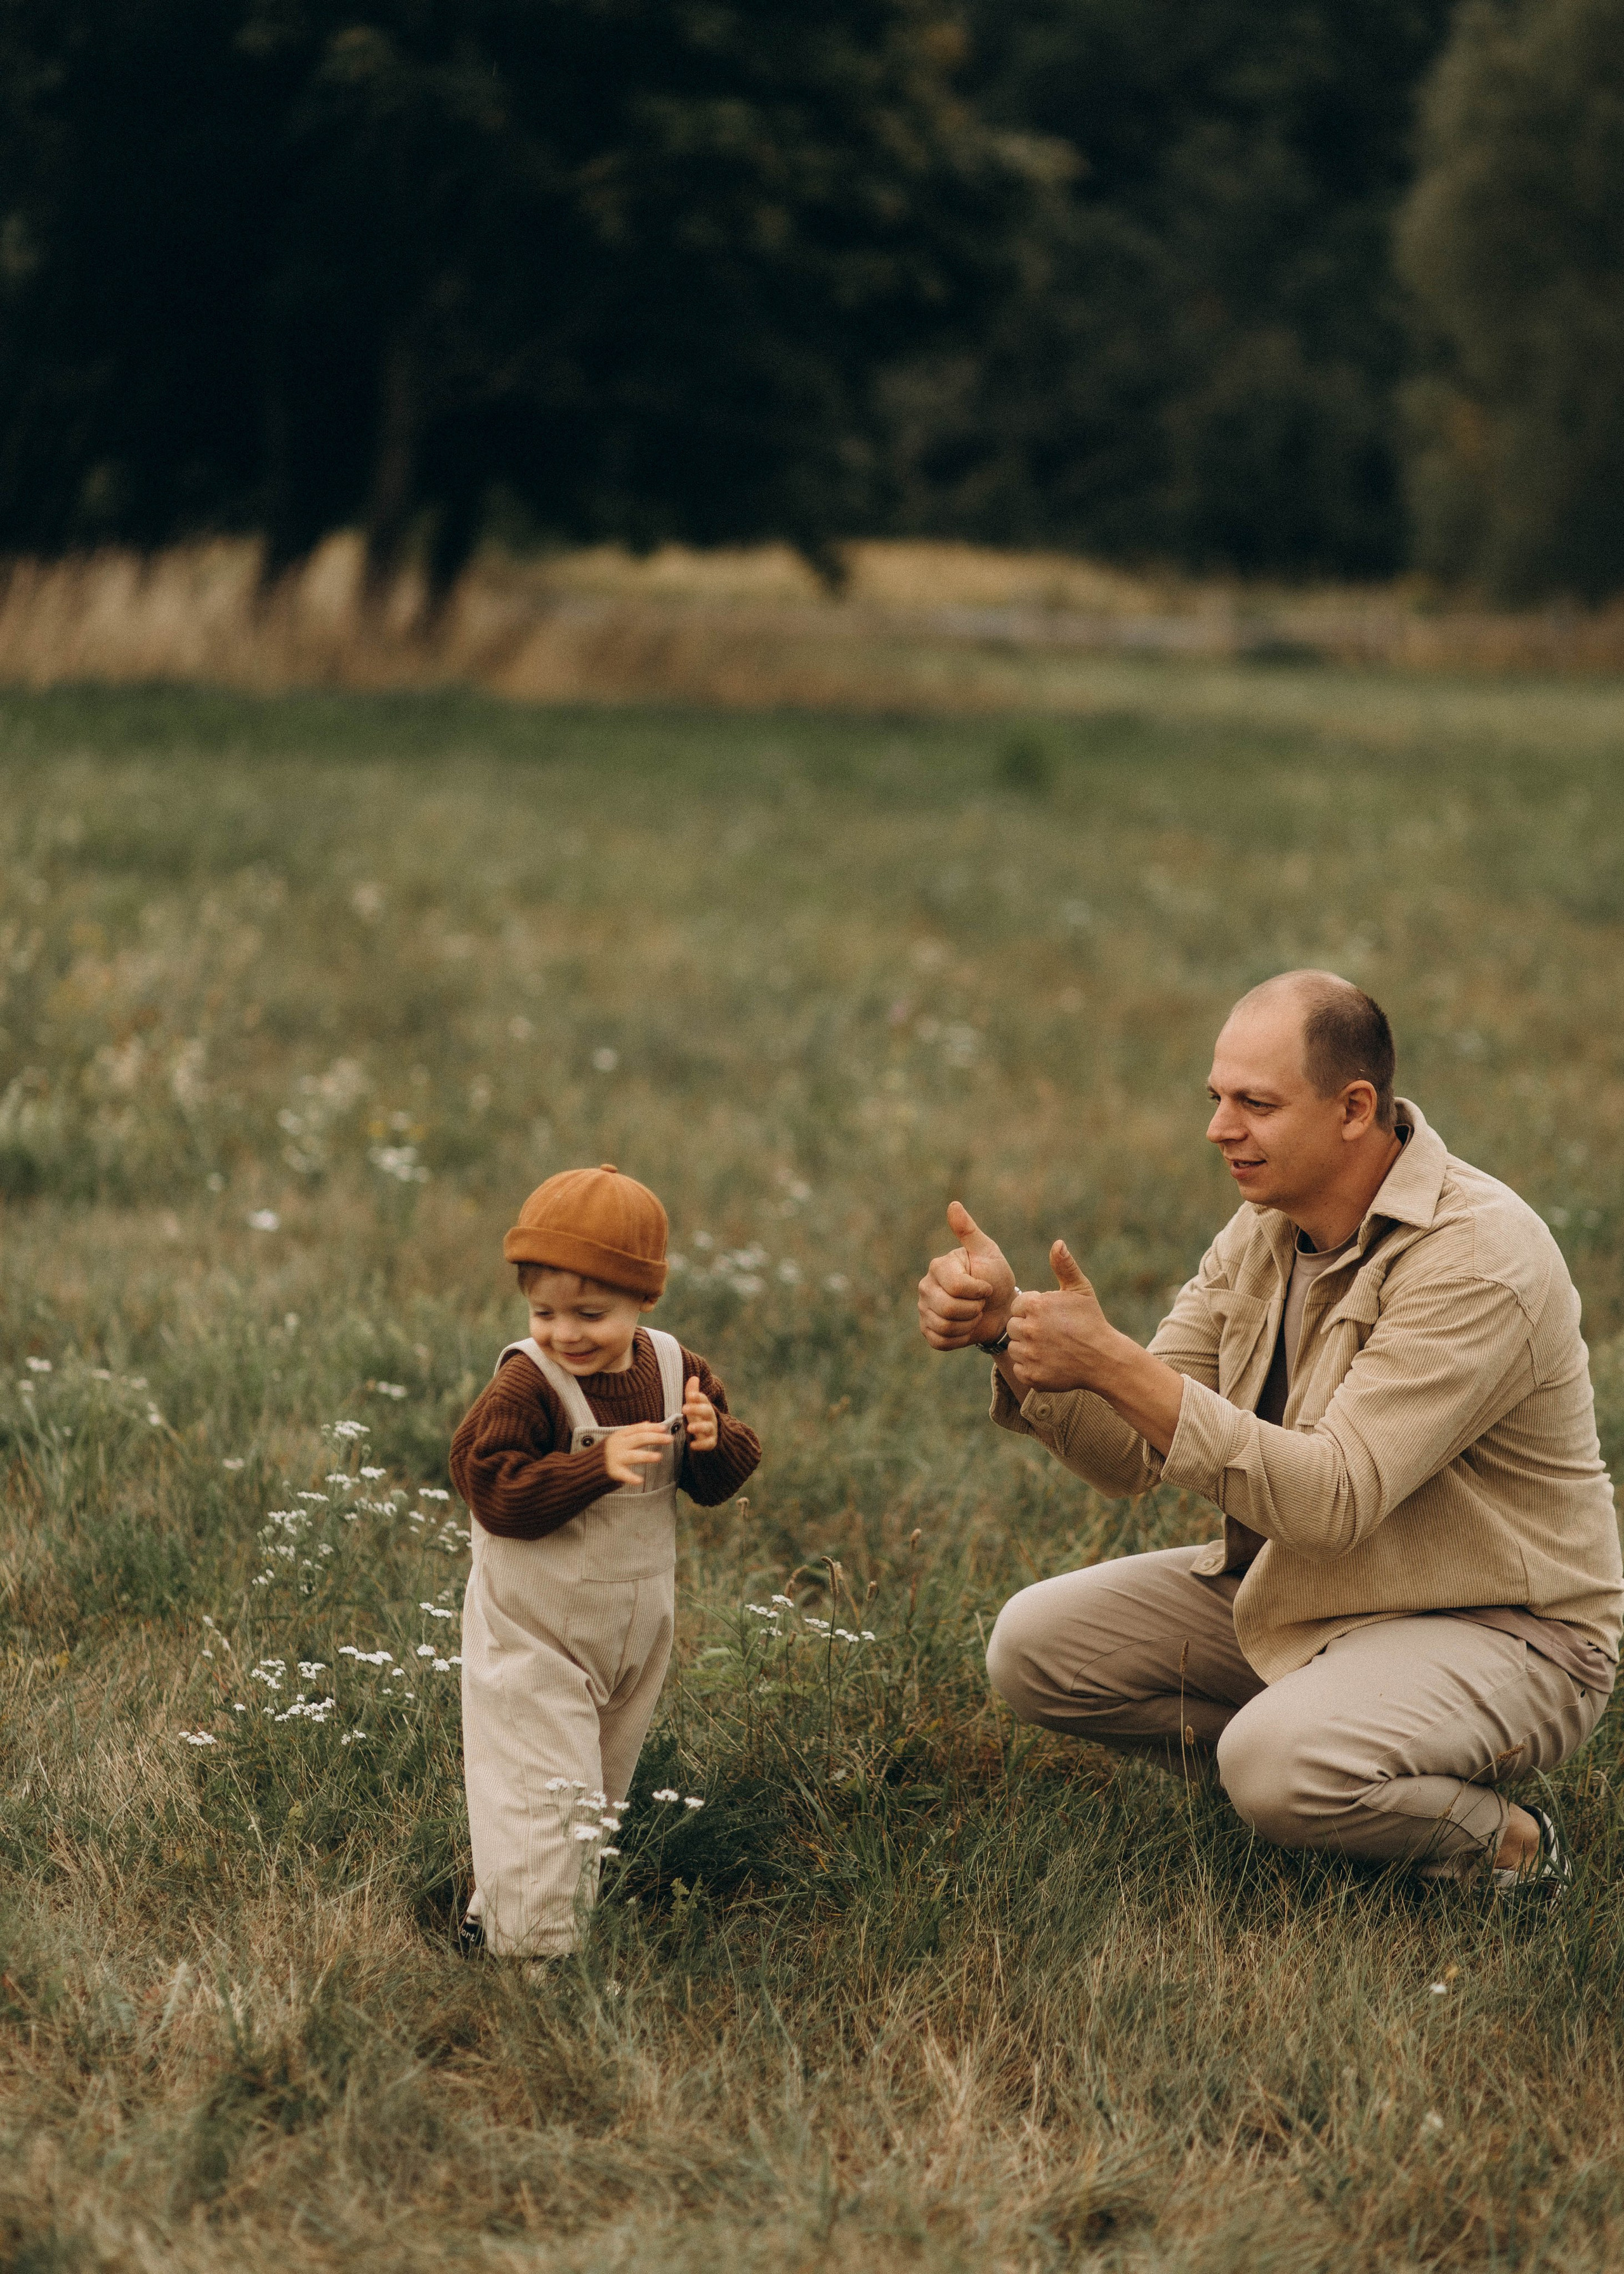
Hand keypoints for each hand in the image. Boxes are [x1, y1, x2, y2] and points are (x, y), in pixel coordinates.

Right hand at [602, 1421, 672, 1486]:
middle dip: (655, 1438)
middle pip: (639, 1439)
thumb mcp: (617, 1438)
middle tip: (669, 1439)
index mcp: (619, 1435)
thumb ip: (632, 1432)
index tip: (664, 1428)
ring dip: (646, 1456)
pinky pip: (624, 1475)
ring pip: (633, 1456)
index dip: (651, 1427)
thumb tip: (648, 1422)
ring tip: (659, 1457)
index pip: (638, 1429)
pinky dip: (631, 1478)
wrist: (586, 1467)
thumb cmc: (606, 1452)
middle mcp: (617, 1445)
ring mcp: (615, 1458)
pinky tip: (640, 1480)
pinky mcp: (613, 1472)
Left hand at [682, 1376, 718, 1451]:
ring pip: (708, 1427)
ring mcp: (712, 1430)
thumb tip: (693, 1377)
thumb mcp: (695, 1406)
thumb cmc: (699, 1417)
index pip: (704, 1399)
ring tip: (689, 1428)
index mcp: (706, 1406)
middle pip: (707, 1411)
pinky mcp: (711, 1442)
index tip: (690, 1396)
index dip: (697, 1397)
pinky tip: (692, 1445)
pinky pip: (708, 1443)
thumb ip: (693, 1393)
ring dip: (699, 1427)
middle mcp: (711, 1417)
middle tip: (684, 1409)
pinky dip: (701, 1445)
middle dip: (696, 1409)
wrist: (712, 1435)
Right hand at [918, 1201, 1017, 1350]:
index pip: (956, 1287)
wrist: (1000, 1309)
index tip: (987, 1287)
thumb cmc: (996, 1278)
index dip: (979, 1292)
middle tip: (981, 1303)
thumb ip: (969, 1231)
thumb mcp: (988, 1252)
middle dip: (974, 1309)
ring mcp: (923, 1309)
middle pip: (948, 1309)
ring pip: (944, 1326)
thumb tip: (953, 1204)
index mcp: (938, 1266)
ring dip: (968, 1324)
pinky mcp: (927, 1330)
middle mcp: (925, 1286)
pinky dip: (959, 1338)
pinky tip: (966, 1327)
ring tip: (975, 1314)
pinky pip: (940, 1341)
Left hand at [1006, 1240, 1115, 1390]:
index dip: (1033, 1311)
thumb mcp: (1080, 1290)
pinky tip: (1049, 1362)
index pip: (1018, 1306)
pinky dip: (1031, 1367)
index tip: (1050, 1317)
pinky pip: (1019, 1368)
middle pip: (1013, 1327)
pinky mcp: (1031, 1376)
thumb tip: (1058, 1243)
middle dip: (1028, 1329)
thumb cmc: (1091, 1321)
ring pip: (1014, 1348)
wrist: (1104, 1359)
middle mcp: (1028, 1329)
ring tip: (1051, 1348)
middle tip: (1051, 1334)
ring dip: (1028, 1348)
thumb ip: (1064, 1266)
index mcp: (1035, 1306)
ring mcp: (1029, 1354)